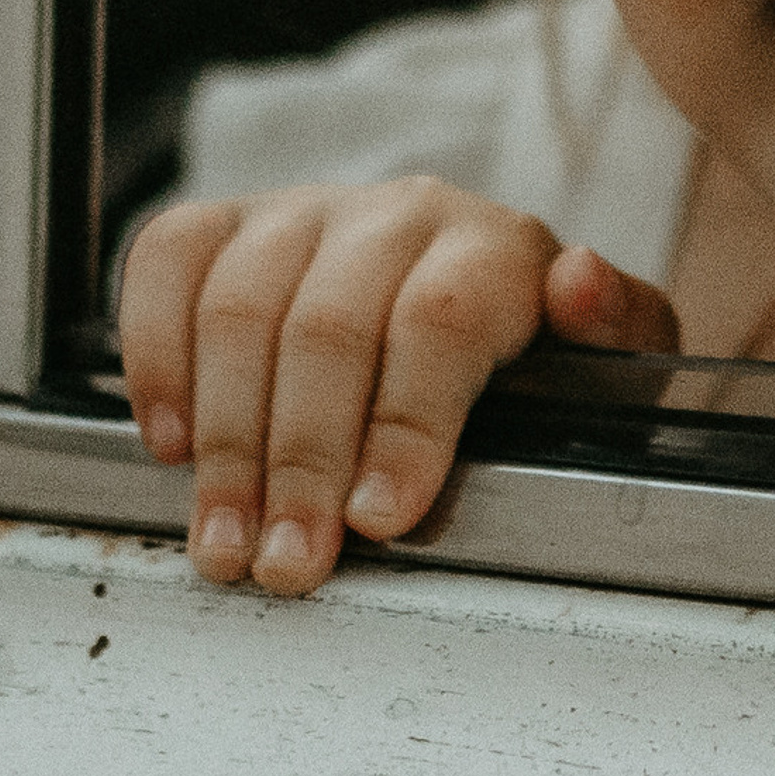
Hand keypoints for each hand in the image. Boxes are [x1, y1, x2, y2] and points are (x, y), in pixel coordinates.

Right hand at [117, 179, 678, 596]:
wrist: (469, 294)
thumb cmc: (533, 357)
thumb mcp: (605, 364)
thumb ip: (617, 330)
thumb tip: (580, 280)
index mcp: (494, 248)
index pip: (440, 319)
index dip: (405, 422)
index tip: (379, 520)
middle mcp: (395, 216)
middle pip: (327, 324)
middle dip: (301, 462)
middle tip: (288, 563)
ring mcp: (304, 212)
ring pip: (240, 304)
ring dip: (225, 440)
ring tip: (226, 540)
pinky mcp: (230, 223)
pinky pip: (169, 259)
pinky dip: (157, 352)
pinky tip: (173, 441)